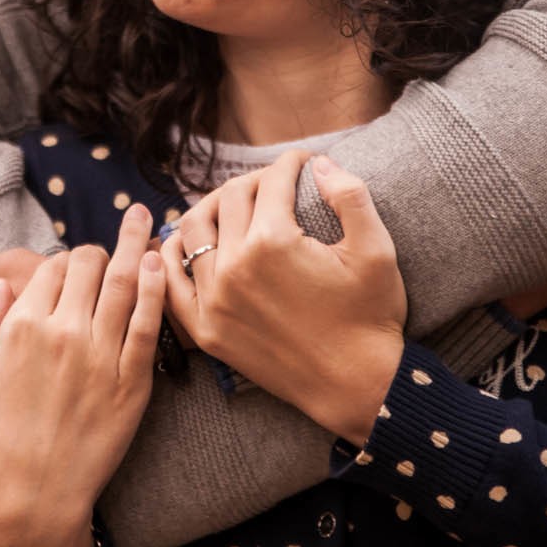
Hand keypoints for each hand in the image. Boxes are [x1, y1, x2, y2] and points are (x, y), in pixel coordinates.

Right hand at [0, 204, 165, 546]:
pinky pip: (148, 322)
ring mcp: (100, 354)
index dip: (65, 263)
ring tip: (146, 219)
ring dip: (137, 243)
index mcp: (21, 326)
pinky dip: (156, 288)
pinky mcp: (132, 380)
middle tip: (110, 251)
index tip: (73, 268)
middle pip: (88, 264)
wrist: (32, 496)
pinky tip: (161, 265)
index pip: (51, 267)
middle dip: (99, 251)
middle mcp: (61, 331)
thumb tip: (5, 290)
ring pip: (124, 281)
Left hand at [163, 149, 406, 445]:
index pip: (272, 180)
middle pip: (232, 196)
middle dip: (257, 180)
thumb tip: (319, 162)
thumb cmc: (370, 316)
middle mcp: (235, 266)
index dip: (292, 162)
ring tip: (236, 206)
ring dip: (215, 206)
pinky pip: (171, 280)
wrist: (355, 385)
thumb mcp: (376, 250)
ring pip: (194, 227)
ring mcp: (214, 299)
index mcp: (274, 242)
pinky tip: (187, 241)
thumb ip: (349, 195)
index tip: (304, 161)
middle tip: (276, 183)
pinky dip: (173, 253)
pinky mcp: (205, 328)